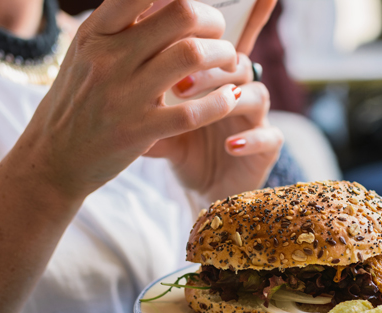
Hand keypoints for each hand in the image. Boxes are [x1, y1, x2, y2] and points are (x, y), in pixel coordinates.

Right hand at [21, 0, 243, 201]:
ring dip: (223, 55)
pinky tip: (229, 98)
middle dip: (212, 20)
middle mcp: (108, 59)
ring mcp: (124, 96)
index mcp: (95, 34)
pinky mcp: (139, 131)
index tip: (194, 6)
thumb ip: (119, 28)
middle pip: (181, 14)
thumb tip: (162, 2)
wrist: (52, 160)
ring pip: (192, 55)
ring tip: (228, 62)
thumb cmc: (75, 104)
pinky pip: (194, 111)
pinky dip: (221, 100)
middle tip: (217, 34)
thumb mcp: (85, 56)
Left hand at [145, 53, 282, 202]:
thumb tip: (111, 97)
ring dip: (234, 99)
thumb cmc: (184, 152)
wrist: (203, 192)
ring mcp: (256, 120)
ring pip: (259, 95)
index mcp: (215, 82)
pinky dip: (252, 139)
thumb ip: (145, 112)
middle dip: (211, 71)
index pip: (213, 52)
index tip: (163, 60)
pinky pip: (270, 137)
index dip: (195, 52)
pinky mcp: (268, 148)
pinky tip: (230, 145)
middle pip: (238, 66)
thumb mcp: (160, 130)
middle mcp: (239, 94)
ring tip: (205, 112)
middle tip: (181, 84)